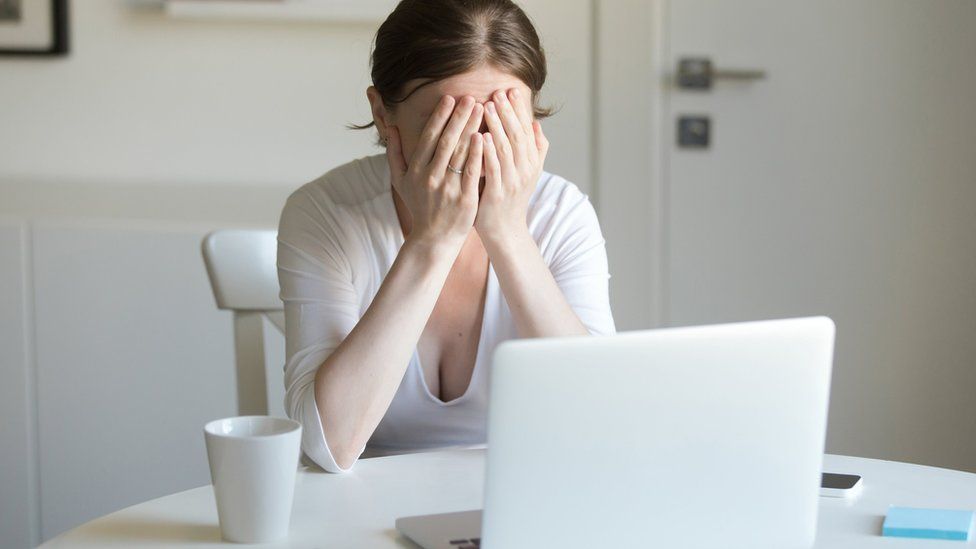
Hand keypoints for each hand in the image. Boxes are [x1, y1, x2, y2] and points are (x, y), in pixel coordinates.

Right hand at [386, 95, 484, 248]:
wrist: (433, 238)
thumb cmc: (419, 206)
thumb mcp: (400, 181)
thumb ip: (395, 153)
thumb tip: (391, 127)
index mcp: (416, 171)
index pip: (429, 138)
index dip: (440, 117)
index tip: (449, 98)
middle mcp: (431, 177)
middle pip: (446, 141)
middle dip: (458, 117)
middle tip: (470, 98)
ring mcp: (448, 188)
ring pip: (460, 153)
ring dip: (471, 129)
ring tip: (482, 110)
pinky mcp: (465, 199)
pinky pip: (472, 173)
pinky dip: (477, 154)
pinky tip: (485, 137)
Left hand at [475, 88, 549, 245]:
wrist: (504, 230)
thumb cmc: (510, 198)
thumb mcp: (527, 172)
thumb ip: (534, 149)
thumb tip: (536, 124)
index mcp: (531, 163)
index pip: (526, 130)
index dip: (519, 110)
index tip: (511, 91)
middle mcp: (525, 171)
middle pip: (517, 136)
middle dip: (507, 113)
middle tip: (498, 93)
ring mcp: (512, 182)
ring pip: (506, 150)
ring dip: (497, 127)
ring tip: (486, 107)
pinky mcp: (497, 194)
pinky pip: (493, 169)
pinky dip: (488, 153)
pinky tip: (480, 137)